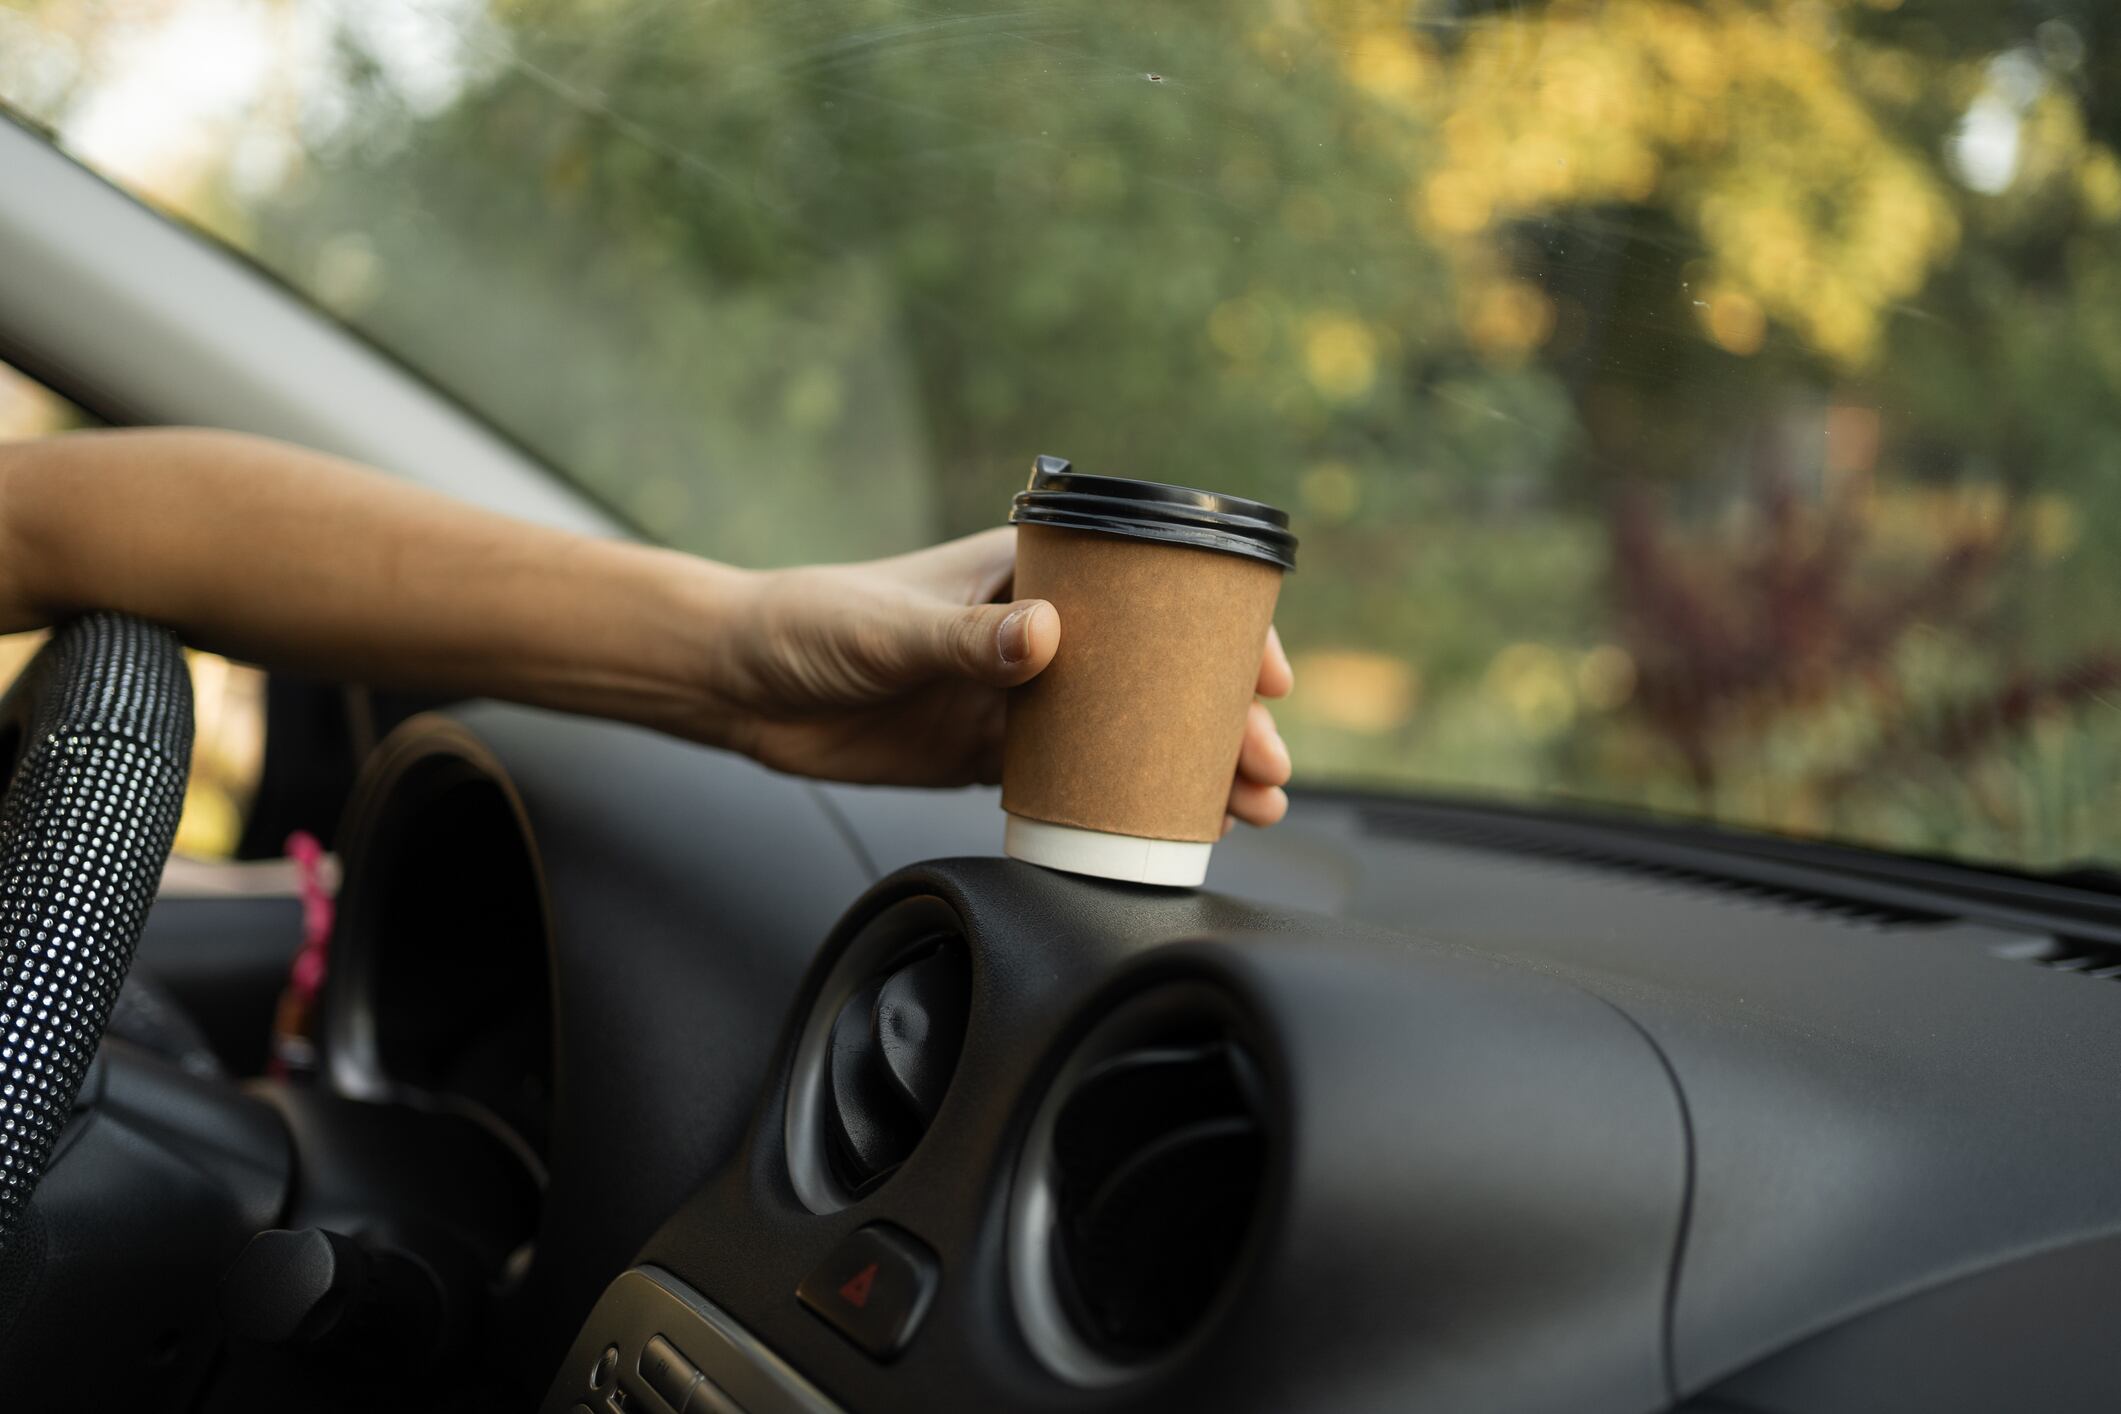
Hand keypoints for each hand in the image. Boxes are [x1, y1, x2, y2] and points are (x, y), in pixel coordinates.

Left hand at [711, 528, 1294, 825]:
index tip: (1264, 674)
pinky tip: (1169, 829)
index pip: (1149, 593)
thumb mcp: (891, 627)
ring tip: (1247, 807)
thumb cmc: (811, 623)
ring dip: (1188, 767)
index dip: (1217, 632)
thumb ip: (967, 637)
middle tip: (1267, 767)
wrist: (740, 685)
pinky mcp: (990, 752)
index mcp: (1028, 574)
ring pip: (1129, 732)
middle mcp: (1038, 631)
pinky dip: (1125, 801)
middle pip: (1157, 673)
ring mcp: (1019, 695)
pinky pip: (1076, 779)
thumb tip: (1045, 639)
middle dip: (1222, 718)